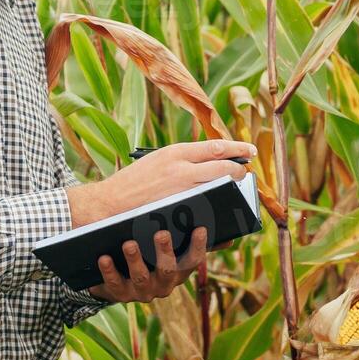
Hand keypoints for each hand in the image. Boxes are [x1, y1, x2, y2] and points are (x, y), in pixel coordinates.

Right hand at [65, 138, 255, 228]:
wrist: (108, 204)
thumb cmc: (133, 183)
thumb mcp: (157, 160)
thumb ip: (183, 160)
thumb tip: (213, 161)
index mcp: (175, 152)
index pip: (215, 147)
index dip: (237, 148)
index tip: (250, 150)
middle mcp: (181, 169)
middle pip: (223, 168)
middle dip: (239, 171)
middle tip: (245, 173)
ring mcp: (182, 192)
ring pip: (219, 188)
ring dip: (231, 189)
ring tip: (235, 190)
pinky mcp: (180, 212)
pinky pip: (208, 209)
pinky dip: (218, 208)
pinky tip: (221, 210)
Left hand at [87, 226, 207, 302]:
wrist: (119, 280)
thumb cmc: (151, 256)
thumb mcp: (173, 250)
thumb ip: (194, 242)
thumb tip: (230, 239)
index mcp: (179, 271)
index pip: (194, 260)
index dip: (199, 246)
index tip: (200, 228)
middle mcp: (164, 284)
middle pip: (168, 270)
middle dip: (165, 252)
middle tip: (162, 233)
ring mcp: (142, 291)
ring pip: (141, 278)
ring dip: (135, 260)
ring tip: (129, 243)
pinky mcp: (120, 294)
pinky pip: (114, 284)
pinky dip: (109, 271)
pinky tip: (104, 257)